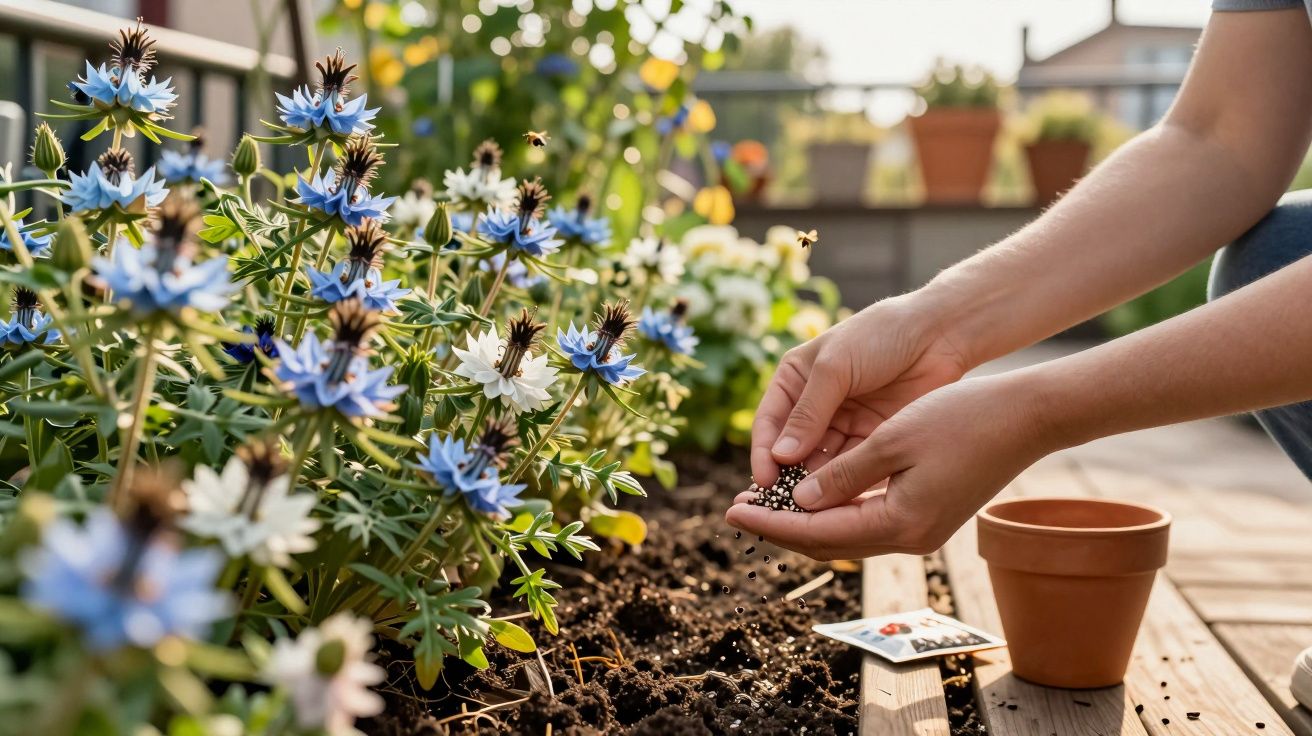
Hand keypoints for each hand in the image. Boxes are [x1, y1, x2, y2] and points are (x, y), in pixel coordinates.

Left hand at [726, 374, 1054, 559]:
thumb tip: (799, 503)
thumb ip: (842, 475)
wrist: (1025, 417)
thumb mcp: (891, 440)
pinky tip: (810, 494)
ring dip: (804, 519)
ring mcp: (920, 530)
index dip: (770, 522)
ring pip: (846, 533)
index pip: (816, 532)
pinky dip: (834, 509)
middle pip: (827, 541)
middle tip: (736, 509)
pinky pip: (867, 520)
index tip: (730, 510)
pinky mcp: (928, 516)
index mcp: (899, 524)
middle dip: (780, 525)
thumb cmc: (961, 419)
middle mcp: (909, 538)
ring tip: (764, 501)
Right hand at [751, 296, 968, 487]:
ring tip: (815, 508)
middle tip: (784, 508)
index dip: (764, 454)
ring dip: (817, 485)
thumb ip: (809, 412)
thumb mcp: (836, 367)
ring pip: (822, 464)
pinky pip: (853, 466)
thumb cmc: (879, 335)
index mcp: (794, 382)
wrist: (937, 333)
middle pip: (793, 451)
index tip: (765, 483)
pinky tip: (842, 501)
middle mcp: (814, 406)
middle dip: (788, 478)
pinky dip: (846, 484)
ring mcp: (844, 424)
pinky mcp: (872, 438)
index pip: (770, 424)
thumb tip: (781, 457)